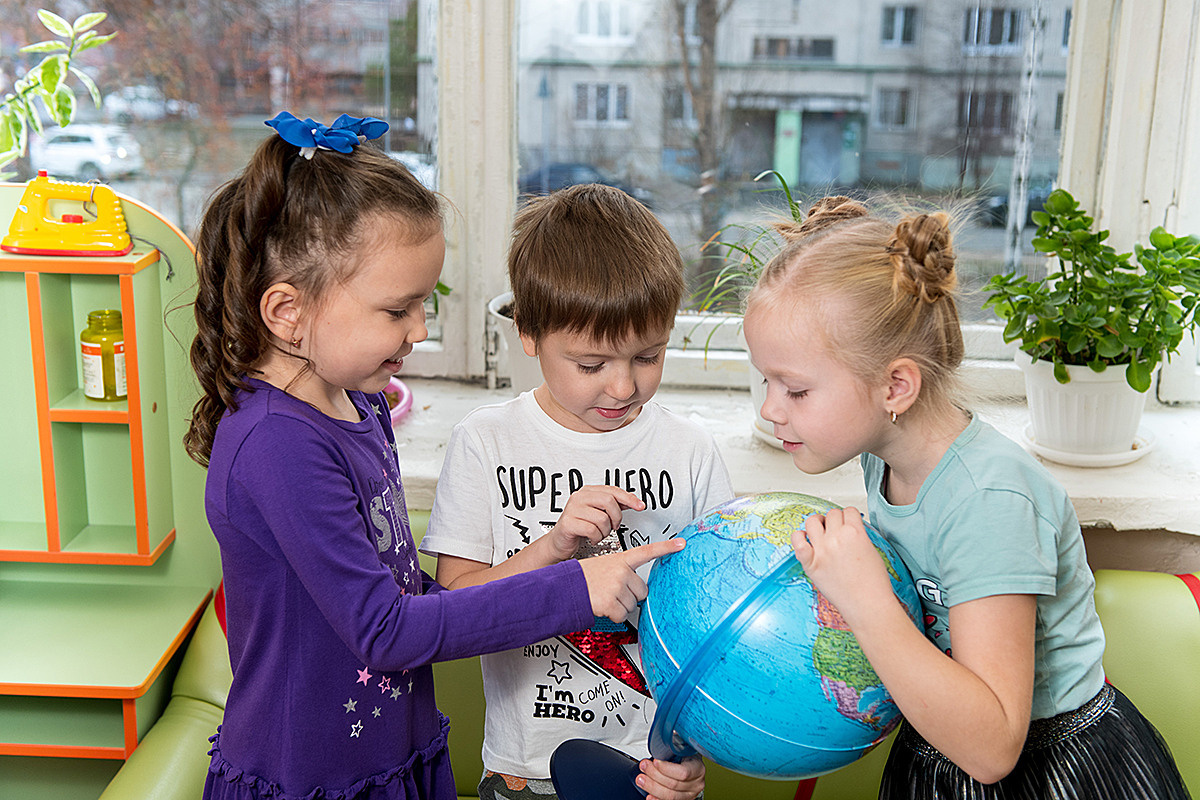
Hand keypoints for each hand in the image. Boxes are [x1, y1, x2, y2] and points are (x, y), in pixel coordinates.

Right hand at [546, 485, 645, 561]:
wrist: (560, 541)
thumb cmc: (579, 527)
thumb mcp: (598, 513)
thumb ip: (614, 505)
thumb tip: (634, 501)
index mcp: (588, 491)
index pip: (613, 490)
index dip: (629, 498)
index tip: (640, 505)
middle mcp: (579, 497)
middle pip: (609, 501)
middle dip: (616, 517)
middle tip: (614, 525)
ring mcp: (572, 509)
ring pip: (602, 518)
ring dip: (605, 530)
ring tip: (599, 533)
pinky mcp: (568, 523)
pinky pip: (592, 530)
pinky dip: (596, 537)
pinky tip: (592, 538)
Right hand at [580, 538, 684, 622]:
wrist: (565, 586)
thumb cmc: (584, 578)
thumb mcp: (604, 566)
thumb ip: (623, 571)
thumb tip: (638, 586)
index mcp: (621, 560)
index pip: (648, 551)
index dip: (667, 547)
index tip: (682, 544)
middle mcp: (621, 571)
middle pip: (642, 590)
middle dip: (630, 595)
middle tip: (614, 592)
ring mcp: (617, 586)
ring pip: (633, 605)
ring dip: (621, 606)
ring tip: (606, 597)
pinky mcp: (611, 602)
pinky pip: (622, 615)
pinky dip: (614, 615)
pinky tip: (603, 606)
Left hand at [636, 755, 704, 799]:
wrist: (690, 765)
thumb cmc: (685, 756)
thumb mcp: (682, 749)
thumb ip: (672, 749)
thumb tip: (658, 745)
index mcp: (698, 769)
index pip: (683, 772)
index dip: (667, 768)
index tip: (655, 761)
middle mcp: (696, 784)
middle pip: (674, 785)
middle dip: (655, 775)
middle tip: (644, 767)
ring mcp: (690, 794)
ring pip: (670, 795)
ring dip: (652, 787)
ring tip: (641, 779)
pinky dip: (656, 799)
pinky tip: (649, 795)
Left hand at [791, 507, 892, 626]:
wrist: (867, 605)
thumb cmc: (873, 584)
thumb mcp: (872, 551)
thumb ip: (859, 536)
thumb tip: (849, 529)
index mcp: (855, 533)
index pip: (847, 511)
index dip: (848, 516)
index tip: (847, 522)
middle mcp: (836, 538)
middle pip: (831, 514)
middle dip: (835, 520)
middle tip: (836, 529)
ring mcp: (821, 550)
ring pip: (812, 521)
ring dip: (817, 523)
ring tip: (820, 531)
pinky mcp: (810, 563)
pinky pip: (797, 541)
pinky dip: (799, 537)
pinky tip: (805, 540)